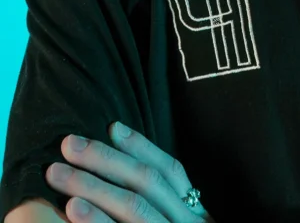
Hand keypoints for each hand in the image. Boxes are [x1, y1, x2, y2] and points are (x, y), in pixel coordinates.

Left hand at [45, 123, 215, 222]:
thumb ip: (172, 211)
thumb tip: (131, 181)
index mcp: (198, 216)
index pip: (172, 171)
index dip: (142, 146)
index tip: (112, 126)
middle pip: (147, 184)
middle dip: (105, 160)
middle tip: (68, 144)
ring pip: (134, 209)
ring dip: (93, 187)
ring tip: (60, 176)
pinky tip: (73, 212)